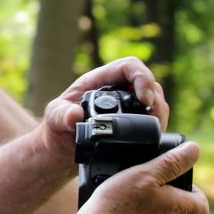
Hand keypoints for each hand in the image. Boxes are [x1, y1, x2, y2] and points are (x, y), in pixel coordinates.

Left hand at [39, 56, 170, 167]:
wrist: (61, 147)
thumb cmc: (56, 127)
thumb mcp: (54, 118)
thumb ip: (62, 115)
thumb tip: (75, 115)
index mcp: (99, 80)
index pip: (129, 66)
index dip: (142, 78)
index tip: (144, 100)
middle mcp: (116, 88)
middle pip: (148, 83)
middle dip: (155, 100)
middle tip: (153, 121)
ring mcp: (127, 104)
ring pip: (155, 100)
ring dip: (159, 113)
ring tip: (154, 130)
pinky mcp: (133, 121)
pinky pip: (153, 117)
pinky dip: (157, 125)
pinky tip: (152, 137)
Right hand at [78, 140, 207, 213]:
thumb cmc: (117, 203)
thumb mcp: (144, 173)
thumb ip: (172, 162)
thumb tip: (194, 150)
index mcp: (177, 210)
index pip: (201, 205)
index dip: (193, 192)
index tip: (175, 183)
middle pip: (177, 213)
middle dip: (164, 200)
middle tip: (142, 187)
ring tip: (126, 202)